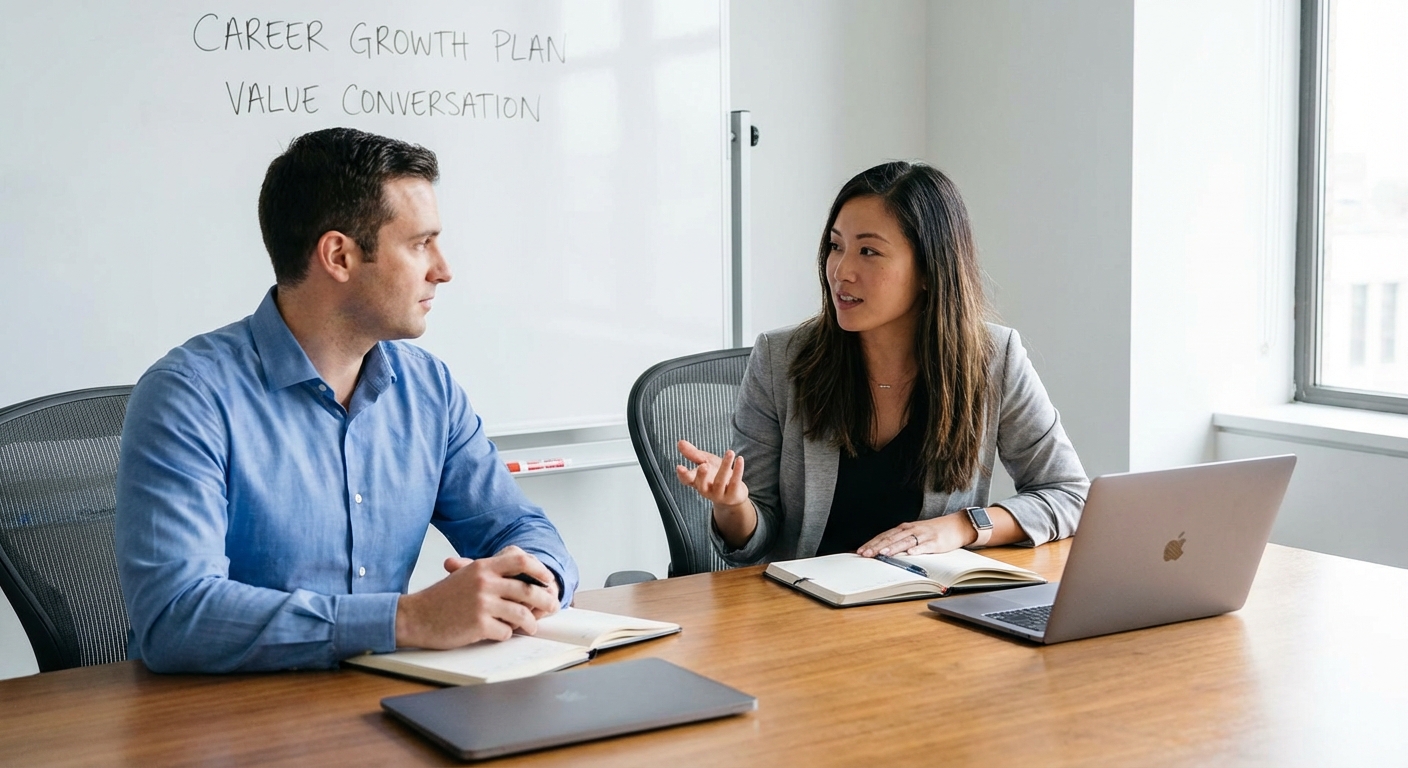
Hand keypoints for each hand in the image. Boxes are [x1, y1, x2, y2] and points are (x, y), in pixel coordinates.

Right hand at [395, 546, 559, 649]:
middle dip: (546, 601)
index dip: (540, 569)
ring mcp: (482, 604)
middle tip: (552, 607)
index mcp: (482, 567)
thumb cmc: (441, 598)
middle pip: (528, 590)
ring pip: (521, 614)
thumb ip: (491, 571)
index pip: (521, 560)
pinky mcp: (478, 625)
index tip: (548, 580)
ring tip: (531, 626)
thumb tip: (522, 568)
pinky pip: (505, 632)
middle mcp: (484, 582)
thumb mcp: (466, 574)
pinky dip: (506, 635)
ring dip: (530, 623)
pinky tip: (500, 633)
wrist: (415, 617)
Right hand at [674, 439, 748, 507]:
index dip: (682, 475)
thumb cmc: (716, 475)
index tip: (679, 467)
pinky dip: (737, 470)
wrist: (734, 494)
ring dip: (725, 466)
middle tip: (703, 465)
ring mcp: (719, 495)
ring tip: (730, 452)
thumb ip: (693, 454)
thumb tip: (680, 442)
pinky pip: (735, 483)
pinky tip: (739, 459)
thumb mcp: (705, 462)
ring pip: (720, 482)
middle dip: (701, 476)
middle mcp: (706, 490)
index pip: (686, 480)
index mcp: (696, 482)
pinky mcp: (732, 495)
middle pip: (701, 485)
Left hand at [858, 516, 973, 557]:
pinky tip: (910, 553)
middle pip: (891, 538)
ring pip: (905, 542)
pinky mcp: (935, 542)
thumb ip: (900, 540)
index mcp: (905, 528)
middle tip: (866, 554)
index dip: (872, 543)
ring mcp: (924, 536)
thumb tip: (882, 550)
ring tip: (882, 554)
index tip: (861, 550)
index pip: (884, 535)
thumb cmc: (932, 531)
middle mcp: (912, 530)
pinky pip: (925, 546)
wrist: (956, 525)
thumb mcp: (914, 533)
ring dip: (893, 548)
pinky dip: (917, 550)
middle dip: (877, 547)